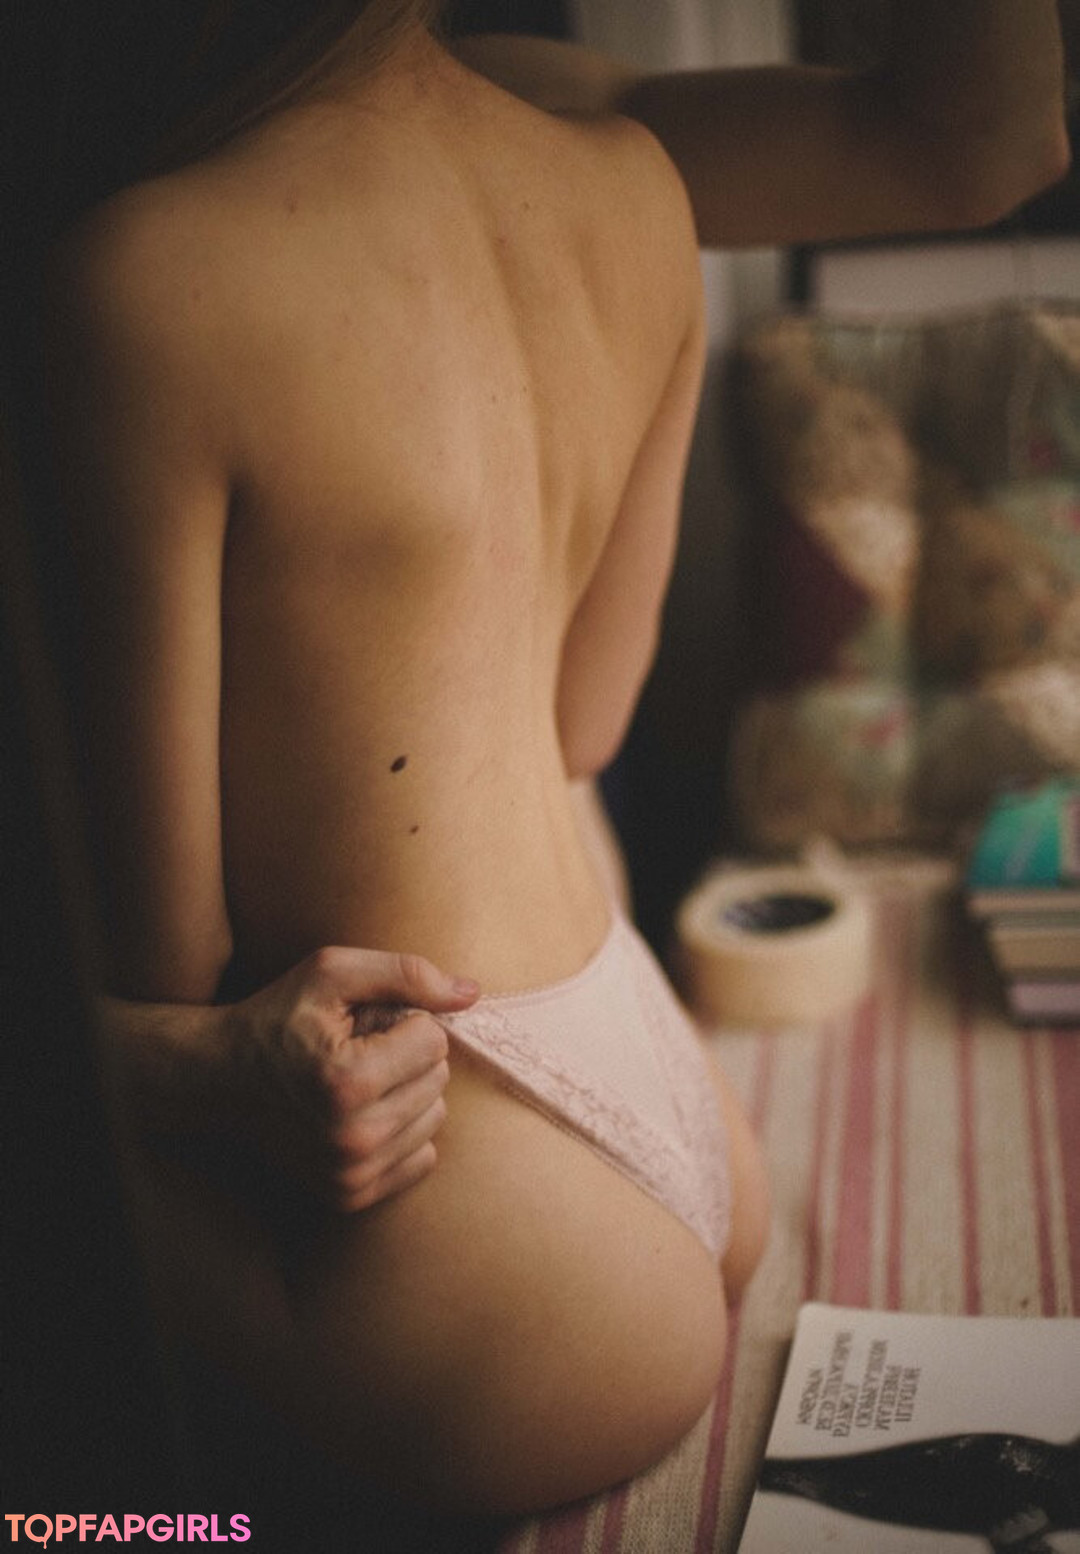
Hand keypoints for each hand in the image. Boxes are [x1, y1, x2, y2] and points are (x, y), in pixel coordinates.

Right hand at [220, 948, 478, 1210]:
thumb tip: (470, 993)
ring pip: (436, 1117)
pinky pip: (423, 1156)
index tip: (363, 1026)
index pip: (435, 1041)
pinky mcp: (351, 1196)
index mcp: (347, 1081)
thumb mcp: (332, 972)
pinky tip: (362, 1116)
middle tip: (356, 1053)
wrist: (221, 1080)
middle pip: (439, 1080)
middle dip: (408, 1058)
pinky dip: (402, 1131)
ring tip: (357, 1083)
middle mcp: (352, 1138)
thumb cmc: (280, 1017)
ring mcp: (351, 1174)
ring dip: (407, 1094)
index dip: (404, 1022)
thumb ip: (406, 974)